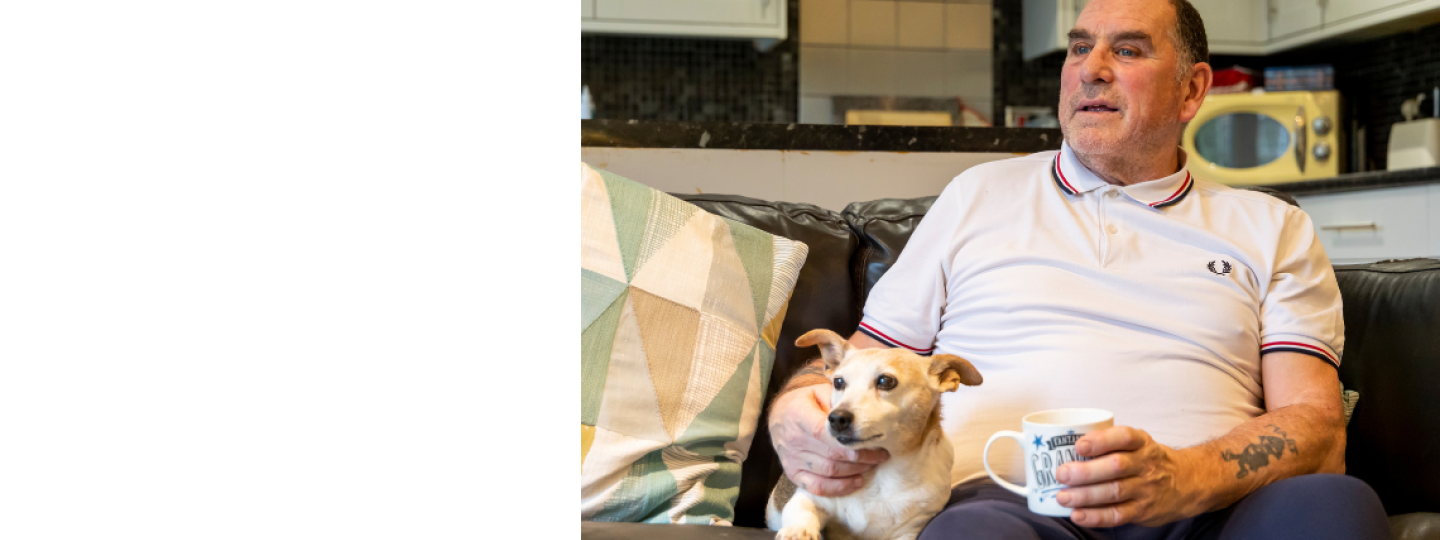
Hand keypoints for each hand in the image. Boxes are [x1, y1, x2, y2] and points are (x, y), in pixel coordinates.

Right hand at [768, 383, 888, 495]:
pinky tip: (856, 481)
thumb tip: (862, 414)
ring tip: (872, 465)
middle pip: (831, 455)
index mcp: (799, 416)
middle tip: (880, 454)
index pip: (826, 434)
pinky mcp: (792, 473)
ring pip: (828, 472)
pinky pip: (817, 487)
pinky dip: (838, 488)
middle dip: (861, 458)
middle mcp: (793, 440)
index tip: (874, 441)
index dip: (851, 442)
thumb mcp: (818, 392)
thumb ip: (837, 402)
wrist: (779, 416)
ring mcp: (791, 459)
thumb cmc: (804, 402)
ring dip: (854, 471)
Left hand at [1054, 426, 1204, 526]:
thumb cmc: (1147, 460)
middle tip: (1061, 474)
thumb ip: (1108, 444)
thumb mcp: (1137, 444)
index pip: (1124, 437)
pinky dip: (1096, 517)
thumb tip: (1060, 448)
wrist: (1187, 483)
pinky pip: (1119, 514)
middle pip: (1116, 466)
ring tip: (1062, 497)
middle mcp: (1146, 464)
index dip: (1101, 441)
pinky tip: (1078, 515)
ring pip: (1115, 492)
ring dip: (1086, 496)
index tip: (1079, 445)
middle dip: (1086, 471)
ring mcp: (1146, 489)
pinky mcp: (1144, 511)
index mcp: (1142, 443)